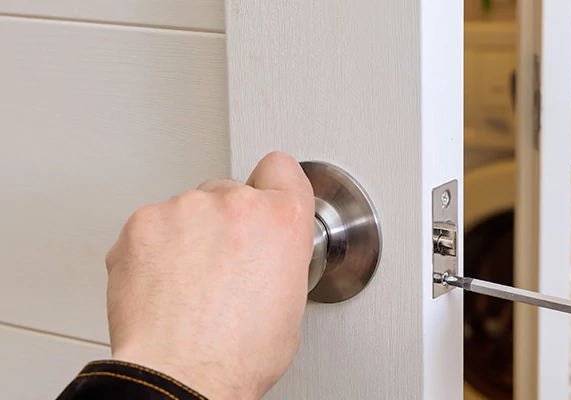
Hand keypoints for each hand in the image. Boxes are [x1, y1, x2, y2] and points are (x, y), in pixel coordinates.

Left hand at [105, 152, 314, 399]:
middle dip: (226, 222)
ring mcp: (186, 209)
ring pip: (188, 209)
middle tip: (220, 267)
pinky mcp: (142, 223)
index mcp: (283, 220)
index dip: (272, 186)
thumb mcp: (291, 302)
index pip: (281, 168)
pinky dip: (153, 250)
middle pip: (229, 192)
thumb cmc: (238, 353)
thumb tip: (266, 256)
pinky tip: (163, 285)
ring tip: (188, 285)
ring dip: (188, 236)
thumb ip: (281, 256)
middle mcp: (237, 204)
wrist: (182, 374)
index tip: (263, 199)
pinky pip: (152, 226)